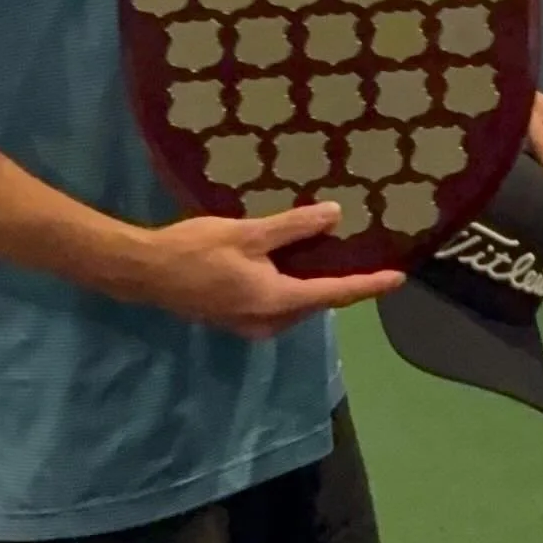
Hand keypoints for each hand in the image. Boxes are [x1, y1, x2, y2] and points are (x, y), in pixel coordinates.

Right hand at [124, 204, 400, 334]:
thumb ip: (293, 227)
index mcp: (277, 302)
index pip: (335, 294)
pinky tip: (293, 263)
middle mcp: (269, 323)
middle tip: (366, 255)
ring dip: (314, 283)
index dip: (369, 285)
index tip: (398, 278)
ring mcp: (250, 325)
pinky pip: (277, 304)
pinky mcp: (235, 319)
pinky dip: (291, 286)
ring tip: (334, 253)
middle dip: (341, 282)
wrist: (144, 271)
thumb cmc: (195, 249)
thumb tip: (335, 216)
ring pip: (296, 305)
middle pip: (317, 303)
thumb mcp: (248, 233)